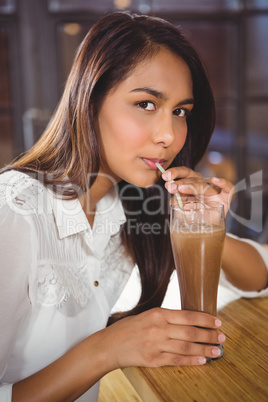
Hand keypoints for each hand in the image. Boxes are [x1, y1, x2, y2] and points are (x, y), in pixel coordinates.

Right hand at [102, 308, 224, 369]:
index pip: (188, 316)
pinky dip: (191, 360)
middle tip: (222, 337)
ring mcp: (156, 345)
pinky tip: (202, 360)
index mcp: (158, 314)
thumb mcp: (147, 315)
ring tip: (217, 351)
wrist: (109, 345)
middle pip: (190, 332)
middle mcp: (158, 328)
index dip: (205, 319)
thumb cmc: (129, 328)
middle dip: (209, 335)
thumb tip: (189, 320)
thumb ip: (166, 318)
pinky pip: (177, 360)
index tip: (217, 322)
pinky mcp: (153, 360)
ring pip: (186, 347)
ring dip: (205, 350)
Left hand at [161, 166, 233, 215]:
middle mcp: (203, 183)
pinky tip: (215, 180)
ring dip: (193, 185)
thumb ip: (177, 201)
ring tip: (182, 189)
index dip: (175, 172)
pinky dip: (222, 182)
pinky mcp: (226, 196)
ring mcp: (214, 189)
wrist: (208, 229)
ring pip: (204, 184)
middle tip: (171, 187)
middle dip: (180, 182)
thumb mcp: (183, 209)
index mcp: (192, 183)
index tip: (165, 177)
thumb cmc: (194, 216)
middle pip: (192, 178)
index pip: (184, 173)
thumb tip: (172, 198)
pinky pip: (227, 187)